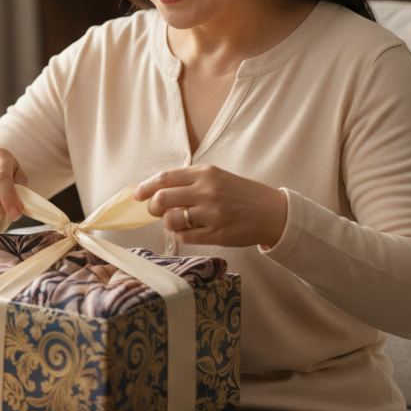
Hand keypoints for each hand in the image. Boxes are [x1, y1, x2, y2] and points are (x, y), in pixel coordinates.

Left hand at [134, 165, 287, 247]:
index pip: (165, 178)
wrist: (272, 212)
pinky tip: (189, 230)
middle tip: (155, 211)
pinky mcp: (216, 235)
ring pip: (170, 221)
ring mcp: (212, 214)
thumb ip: (189, 180)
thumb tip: (156, 190)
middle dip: (152, 207)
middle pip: (162, 200)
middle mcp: (208, 192)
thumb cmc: (240, 193)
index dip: (146, 187)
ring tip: (176, 220)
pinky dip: (180, 234)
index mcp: (206, 173)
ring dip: (167, 222)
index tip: (138, 194)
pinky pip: (184, 237)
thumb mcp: (217, 177)